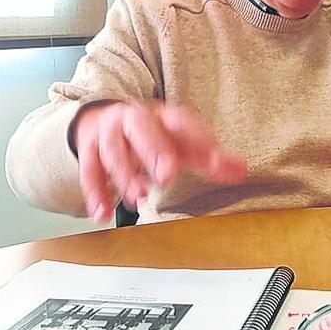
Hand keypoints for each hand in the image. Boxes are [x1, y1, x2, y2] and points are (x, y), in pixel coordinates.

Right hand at [72, 101, 246, 222]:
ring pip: (112, 149)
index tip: (211, 158)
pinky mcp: (89, 151)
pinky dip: (95, 192)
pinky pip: (89, 170)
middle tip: (166, 175)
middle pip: (141, 128)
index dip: (196, 137)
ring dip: (124, 174)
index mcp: (162, 116)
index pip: (180, 122)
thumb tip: (241, 171)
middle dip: (153, 150)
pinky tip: (102, 212)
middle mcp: (134, 120)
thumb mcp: (181, 143)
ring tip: (137, 198)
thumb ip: (211, 157)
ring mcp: (109, 134)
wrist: (104, 120)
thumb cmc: (150, 135)